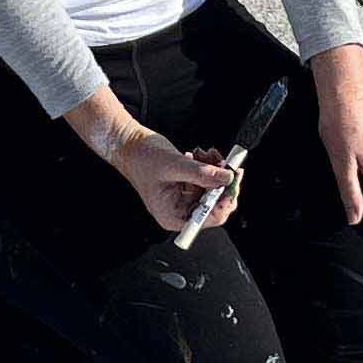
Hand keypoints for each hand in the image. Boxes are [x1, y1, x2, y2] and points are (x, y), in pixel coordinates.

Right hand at [71, 88, 235, 236]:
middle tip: (226, 165)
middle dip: (221, 182)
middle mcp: (180, 211)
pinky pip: (208, 179)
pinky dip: (209, 165)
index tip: (232, 183)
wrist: (130, 145)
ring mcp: (185, 198)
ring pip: (214, 189)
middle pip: (215, 204)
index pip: (208, 218)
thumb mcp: (173, 166)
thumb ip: (201, 173)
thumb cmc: (141, 159)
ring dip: (215, 170)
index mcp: (173, 216)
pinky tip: (200, 155)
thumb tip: (226, 179)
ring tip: (206, 154)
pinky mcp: (188, 185)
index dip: (224, 201)